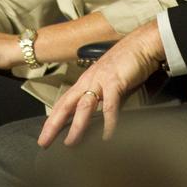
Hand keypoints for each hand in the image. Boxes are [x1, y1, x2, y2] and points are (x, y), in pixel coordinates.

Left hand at [38, 20, 163, 146]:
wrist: (142, 43)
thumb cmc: (128, 61)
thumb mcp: (110, 81)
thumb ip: (104, 98)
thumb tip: (101, 117)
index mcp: (86, 80)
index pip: (64, 102)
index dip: (53, 118)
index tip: (45, 134)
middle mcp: (89, 80)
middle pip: (65, 105)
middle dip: (53, 125)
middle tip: (44, 142)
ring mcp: (100, 80)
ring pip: (83, 107)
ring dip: (76, 126)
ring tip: (71, 143)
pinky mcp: (115, 82)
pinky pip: (110, 105)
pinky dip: (108, 122)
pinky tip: (107, 135)